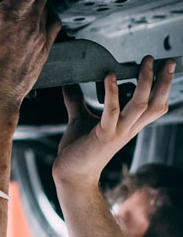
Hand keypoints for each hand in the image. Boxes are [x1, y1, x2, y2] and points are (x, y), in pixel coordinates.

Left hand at [53, 55, 175, 188]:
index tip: (165, 68)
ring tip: (146, 62)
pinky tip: (110, 76)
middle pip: (155, 104)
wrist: (71, 175)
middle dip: (164, 82)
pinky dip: (112, 92)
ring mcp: (117, 132)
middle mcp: (128, 128)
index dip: (163, 88)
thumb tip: (68, 85)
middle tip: (168, 61)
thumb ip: (77, 101)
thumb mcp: (80, 119)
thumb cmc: (78, 150)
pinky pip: (111, 112)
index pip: (155, 106)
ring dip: (145, 82)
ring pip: (140, 105)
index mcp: (128, 125)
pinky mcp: (103, 135)